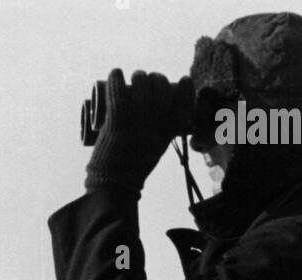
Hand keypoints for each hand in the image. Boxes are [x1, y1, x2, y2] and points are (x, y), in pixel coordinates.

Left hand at [85, 69, 191, 193]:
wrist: (114, 184)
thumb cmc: (134, 167)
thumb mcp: (157, 148)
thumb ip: (162, 131)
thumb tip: (163, 109)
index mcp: (168, 132)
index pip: (184, 102)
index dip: (186, 88)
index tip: (184, 80)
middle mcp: (155, 122)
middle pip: (162, 86)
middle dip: (156, 79)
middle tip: (147, 82)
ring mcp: (136, 119)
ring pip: (141, 81)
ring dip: (138, 76)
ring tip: (134, 80)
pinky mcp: (117, 118)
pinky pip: (118, 88)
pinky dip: (115, 77)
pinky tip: (115, 74)